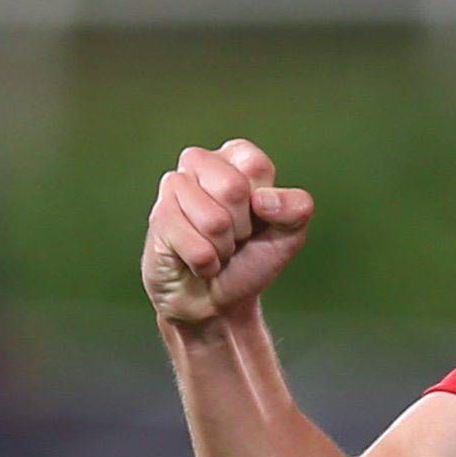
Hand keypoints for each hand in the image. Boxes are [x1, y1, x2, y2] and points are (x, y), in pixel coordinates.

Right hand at [143, 139, 313, 332]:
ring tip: (216, 248)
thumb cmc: (251, 258)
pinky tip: (199, 262)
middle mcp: (199, 162)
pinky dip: (207, 265)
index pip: (256, 165)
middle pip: (232, 189)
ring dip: (223, 247)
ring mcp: (173, 187)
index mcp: (234, 157)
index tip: (258, 217)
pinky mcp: (158, 218)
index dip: (265, 203)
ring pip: (214, 221)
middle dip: (242, 226)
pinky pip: (198, 249)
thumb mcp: (289, 234)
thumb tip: (263, 200)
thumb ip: (297, 209)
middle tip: (235, 236)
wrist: (219, 299)